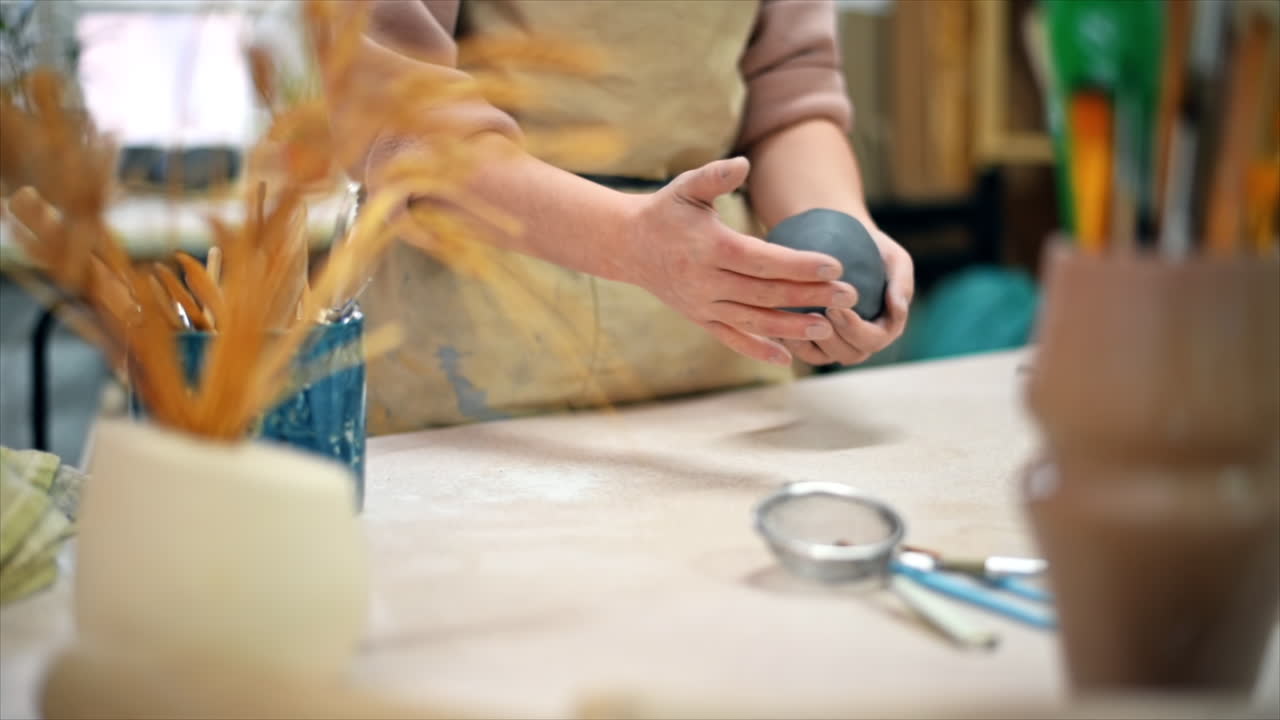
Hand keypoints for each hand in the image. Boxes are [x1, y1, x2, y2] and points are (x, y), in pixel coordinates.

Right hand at [616, 157, 858, 365]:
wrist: (628, 246)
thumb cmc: (665, 211)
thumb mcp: (686, 187)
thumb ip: (716, 175)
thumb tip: (744, 164)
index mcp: (709, 247)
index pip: (762, 259)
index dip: (799, 264)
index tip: (835, 264)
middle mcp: (706, 281)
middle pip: (765, 292)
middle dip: (809, 295)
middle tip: (849, 294)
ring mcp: (702, 304)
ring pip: (753, 320)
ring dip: (791, 326)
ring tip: (828, 326)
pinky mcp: (699, 319)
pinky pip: (731, 339)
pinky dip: (758, 349)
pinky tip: (786, 358)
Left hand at [780, 226, 913, 366]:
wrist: (844, 243)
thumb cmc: (874, 250)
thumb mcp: (895, 259)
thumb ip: (902, 284)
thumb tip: (898, 310)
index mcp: (886, 328)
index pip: (873, 339)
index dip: (854, 329)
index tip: (835, 307)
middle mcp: (861, 342)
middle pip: (849, 354)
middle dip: (831, 337)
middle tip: (814, 312)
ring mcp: (837, 345)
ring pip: (824, 357)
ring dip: (810, 341)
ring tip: (795, 319)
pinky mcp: (813, 341)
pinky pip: (802, 350)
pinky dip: (792, 340)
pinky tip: (780, 321)